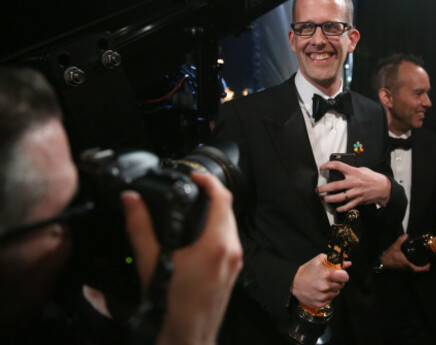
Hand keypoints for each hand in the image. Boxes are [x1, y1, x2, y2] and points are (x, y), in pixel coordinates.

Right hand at [122, 172, 242, 344]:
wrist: (187, 336)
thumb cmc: (171, 306)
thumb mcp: (151, 261)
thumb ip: (140, 227)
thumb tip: (132, 200)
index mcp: (216, 244)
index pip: (222, 198)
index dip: (209, 181)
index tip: (194, 176)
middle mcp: (231, 250)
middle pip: (228, 209)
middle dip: (211, 195)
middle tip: (192, 188)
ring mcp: (235, 261)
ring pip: (230, 224)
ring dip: (215, 212)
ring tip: (193, 206)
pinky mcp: (233, 270)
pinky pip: (229, 240)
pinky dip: (216, 229)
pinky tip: (198, 233)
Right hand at [291, 254, 350, 308]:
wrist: (293, 283)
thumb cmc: (306, 271)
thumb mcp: (319, 260)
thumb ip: (335, 261)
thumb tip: (348, 263)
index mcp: (326, 274)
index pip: (345, 277)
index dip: (343, 275)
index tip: (339, 274)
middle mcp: (325, 286)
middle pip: (341, 285)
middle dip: (337, 281)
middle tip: (329, 279)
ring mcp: (323, 296)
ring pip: (336, 293)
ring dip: (332, 289)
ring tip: (323, 284)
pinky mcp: (320, 303)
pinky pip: (330, 300)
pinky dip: (327, 296)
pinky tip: (320, 291)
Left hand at [316, 161, 390, 210]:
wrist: (384, 187)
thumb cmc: (372, 178)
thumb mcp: (362, 169)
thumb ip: (352, 170)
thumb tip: (340, 170)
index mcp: (354, 172)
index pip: (338, 166)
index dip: (328, 166)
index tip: (322, 168)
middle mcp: (354, 182)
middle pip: (336, 185)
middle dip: (324, 188)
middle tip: (318, 190)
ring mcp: (356, 192)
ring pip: (340, 197)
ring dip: (330, 199)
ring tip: (324, 199)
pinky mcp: (359, 200)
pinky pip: (348, 206)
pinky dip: (341, 208)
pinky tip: (337, 208)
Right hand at [380, 234, 429, 272]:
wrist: (382, 262)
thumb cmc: (389, 256)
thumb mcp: (395, 247)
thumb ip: (400, 240)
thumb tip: (406, 235)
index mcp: (406, 264)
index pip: (417, 269)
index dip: (424, 268)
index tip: (429, 265)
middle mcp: (406, 268)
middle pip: (417, 270)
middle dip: (423, 268)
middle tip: (427, 263)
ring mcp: (403, 268)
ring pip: (413, 270)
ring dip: (418, 267)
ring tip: (422, 262)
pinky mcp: (401, 268)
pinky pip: (410, 268)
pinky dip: (414, 266)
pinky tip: (414, 261)